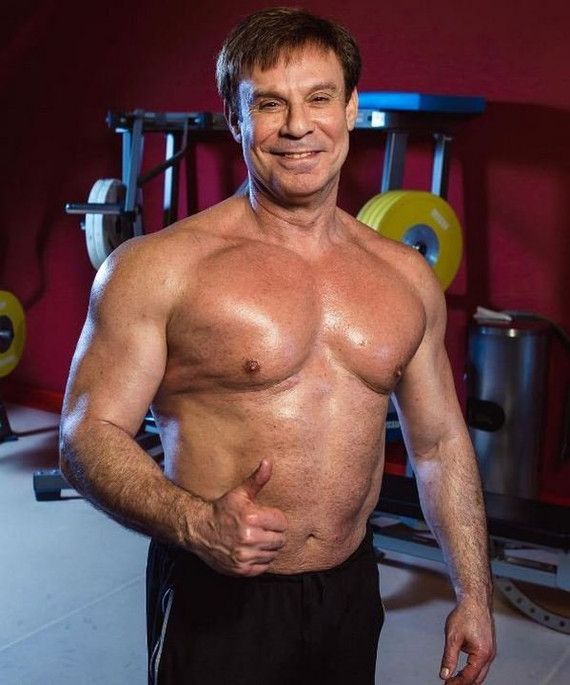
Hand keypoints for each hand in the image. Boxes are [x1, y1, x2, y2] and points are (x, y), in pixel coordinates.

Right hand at [195, 459, 287, 576]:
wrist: (199, 530)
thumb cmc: (222, 510)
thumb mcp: (239, 493)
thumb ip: (257, 479)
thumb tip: (268, 461)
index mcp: (251, 517)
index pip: (282, 523)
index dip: (275, 520)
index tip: (265, 518)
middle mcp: (248, 538)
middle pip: (280, 540)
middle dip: (273, 534)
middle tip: (261, 529)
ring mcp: (244, 556)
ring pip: (273, 554)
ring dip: (267, 547)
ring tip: (255, 539)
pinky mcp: (240, 570)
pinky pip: (264, 567)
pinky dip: (260, 560)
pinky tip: (250, 550)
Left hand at [439, 597, 495, 683]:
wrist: (474, 599)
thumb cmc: (466, 613)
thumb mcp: (452, 637)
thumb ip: (449, 658)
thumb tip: (445, 674)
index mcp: (482, 653)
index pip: (469, 677)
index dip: (457, 683)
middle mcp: (489, 653)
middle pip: (478, 678)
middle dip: (464, 683)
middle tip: (451, 684)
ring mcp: (490, 650)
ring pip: (480, 672)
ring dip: (468, 677)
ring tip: (454, 679)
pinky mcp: (488, 645)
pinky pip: (481, 663)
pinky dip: (472, 669)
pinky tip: (463, 669)